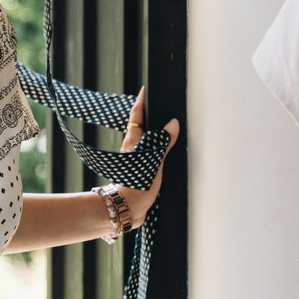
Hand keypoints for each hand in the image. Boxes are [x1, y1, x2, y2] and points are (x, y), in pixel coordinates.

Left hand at [113, 87, 180, 232]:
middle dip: (149, 116)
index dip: (141, 102)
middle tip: (159, 105)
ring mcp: (136, 161)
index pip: (136, 116)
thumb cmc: (135, 183)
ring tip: (167, 126)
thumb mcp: (152, 159)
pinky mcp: (141, 173)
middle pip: (141, 127)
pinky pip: (151, 156)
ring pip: (146, 142)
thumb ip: (163, 142)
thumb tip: (172, 124)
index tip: (145, 89)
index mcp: (133, 141)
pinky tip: (168, 154)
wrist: (126, 209)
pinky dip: (159, 151)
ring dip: (155, 134)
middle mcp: (133, 149)